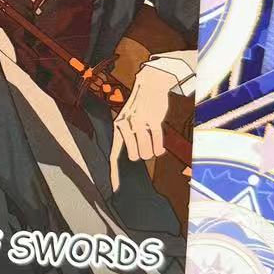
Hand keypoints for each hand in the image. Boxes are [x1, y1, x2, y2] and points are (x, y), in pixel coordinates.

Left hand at [108, 65, 174, 190]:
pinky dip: (159, 148)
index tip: (116, 189)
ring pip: (147, 153)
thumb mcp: (127, 120)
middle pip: (135, 157)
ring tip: (151, 139)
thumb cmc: (139, 107)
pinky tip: (159, 145)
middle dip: (142, 153)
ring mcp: (138, 123)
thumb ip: (127, 137)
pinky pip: (158, 145)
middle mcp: (125, 126)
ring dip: (152, 150)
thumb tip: (131, 158)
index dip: (115, 173)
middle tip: (145, 142)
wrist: (150, 85)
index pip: (114, 155)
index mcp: (117, 127)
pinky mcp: (152, 121)